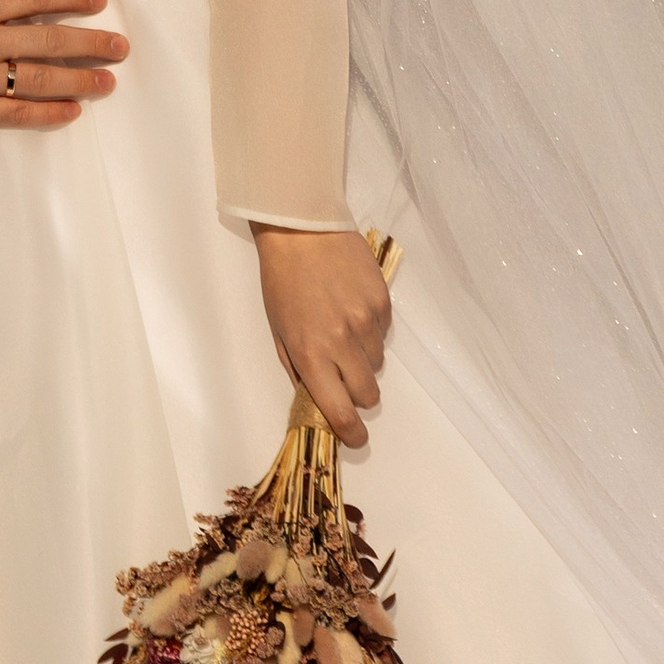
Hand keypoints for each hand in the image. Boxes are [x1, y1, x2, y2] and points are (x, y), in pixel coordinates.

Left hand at [254, 227, 390, 446]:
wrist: (302, 227)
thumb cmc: (282, 279)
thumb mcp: (278, 330)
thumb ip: (300, 370)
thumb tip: (320, 401)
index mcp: (311, 354)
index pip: (341, 412)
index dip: (352, 433)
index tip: (355, 437)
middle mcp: (342, 342)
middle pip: (368, 395)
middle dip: (357, 393)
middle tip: (343, 373)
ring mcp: (366, 321)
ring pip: (377, 364)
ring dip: (363, 357)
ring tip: (343, 327)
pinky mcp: (383, 301)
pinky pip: (384, 333)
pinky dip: (372, 330)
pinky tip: (353, 306)